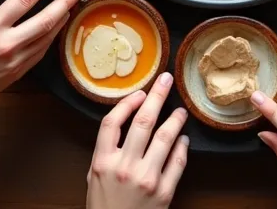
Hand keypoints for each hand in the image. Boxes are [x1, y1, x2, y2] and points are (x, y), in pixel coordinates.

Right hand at [86, 74, 189, 208]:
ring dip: (175, 119)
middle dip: (157, 97)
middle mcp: (124, 167)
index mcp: (103, 162)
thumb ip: (105, 151)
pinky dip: (182, 146)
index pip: (112, 122)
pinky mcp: (164, 192)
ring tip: (180, 110)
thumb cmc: (104, 207)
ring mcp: (146, 179)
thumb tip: (123, 121)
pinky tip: (183, 138)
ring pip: (165, 137)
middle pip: (142, 122)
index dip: (126, 103)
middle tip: (166, 81)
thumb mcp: (94, 177)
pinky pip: (177, 161)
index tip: (139, 93)